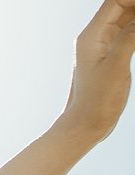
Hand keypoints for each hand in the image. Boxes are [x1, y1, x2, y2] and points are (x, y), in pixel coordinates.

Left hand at [57, 0, 134, 142]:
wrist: (85, 123)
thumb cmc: (96, 100)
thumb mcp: (116, 67)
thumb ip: (128, 38)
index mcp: (91, 36)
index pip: (115, 2)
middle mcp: (94, 37)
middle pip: (121, 8)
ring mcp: (102, 46)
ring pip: (125, 20)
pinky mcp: (110, 56)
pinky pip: (127, 34)